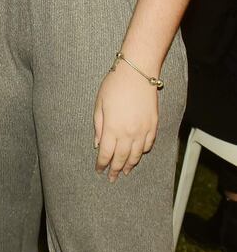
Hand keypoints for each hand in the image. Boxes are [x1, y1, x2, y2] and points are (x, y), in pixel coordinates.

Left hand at [93, 64, 158, 182]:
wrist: (137, 74)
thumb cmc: (114, 86)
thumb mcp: (99, 104)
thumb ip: (99, 126)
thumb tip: (98, 144)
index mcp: (112, 128)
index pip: (106, 153)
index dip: (102, 164)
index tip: (100, 170)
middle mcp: (129, 133)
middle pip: (121, 157)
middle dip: (116, 169)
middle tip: (112, 178)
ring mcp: (143, 130)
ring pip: (136, 154)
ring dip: (130, 164)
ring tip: (125, 171)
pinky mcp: (153, 125)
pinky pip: (148, 144)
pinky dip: (143, 152)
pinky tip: (138, 155)